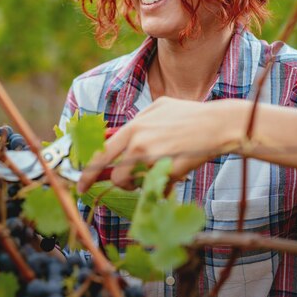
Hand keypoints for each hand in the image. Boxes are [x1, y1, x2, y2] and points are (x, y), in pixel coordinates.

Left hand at [77, 96, 239, 192]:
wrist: (215, 125)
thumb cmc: (188, 115)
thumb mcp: (158, 108)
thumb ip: (139, 122)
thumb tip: (123, 134)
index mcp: (134, 127)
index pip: (102, 150)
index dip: (88, 167)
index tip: (81, 179)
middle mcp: (138, 142)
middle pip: (111, 171)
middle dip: (96, 181)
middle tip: (86, 189)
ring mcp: (152, 159)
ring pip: (131, 182)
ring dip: (133, 184)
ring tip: (144, 177)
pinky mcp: (166, 172)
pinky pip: (154, 186)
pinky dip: (157, 184)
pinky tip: (168, 173)